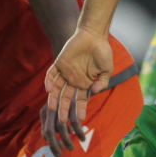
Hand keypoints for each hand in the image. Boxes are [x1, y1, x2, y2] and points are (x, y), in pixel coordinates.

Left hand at [44, 29, 114, 149]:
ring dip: (54, 98)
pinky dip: (49, 81)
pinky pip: (51, 74)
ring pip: (57, 88)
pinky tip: (48, 90)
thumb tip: (95, 92)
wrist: (93, 35)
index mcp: (85, 82)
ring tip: (52, 109)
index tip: (80, 120)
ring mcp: (65, 72)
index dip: (80, 109)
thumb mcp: (107, 69)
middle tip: (62, 121)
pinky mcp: (59, 63)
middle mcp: (74, 79)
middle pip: (66, 97)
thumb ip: (103, 81)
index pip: (80, 99)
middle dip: (64, 109)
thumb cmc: (102, 51)